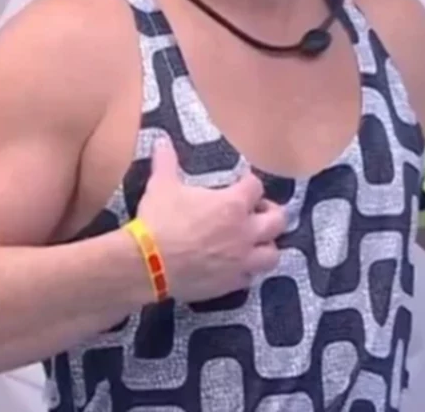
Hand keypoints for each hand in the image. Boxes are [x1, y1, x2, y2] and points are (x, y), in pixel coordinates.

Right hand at [135, 139, 285, 302]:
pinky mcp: (231, 284)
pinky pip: (250, 277)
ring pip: (272, 254)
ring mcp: (241, 260)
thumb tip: (161, 141)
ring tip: (254, 241)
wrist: (147, 265)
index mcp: (232, 204)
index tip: (242, 183)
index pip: (256, 187)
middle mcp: (244, 232)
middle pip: (278, 220)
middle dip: (271, 213)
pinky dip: (247, 270)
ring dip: (266, 245)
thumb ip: (166, 162)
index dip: (249, 183)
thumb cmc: (159, 221)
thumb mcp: (161, 186)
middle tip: (257, 211)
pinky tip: (236, 265)